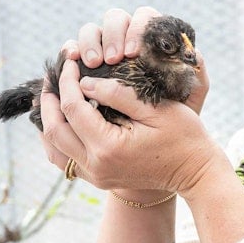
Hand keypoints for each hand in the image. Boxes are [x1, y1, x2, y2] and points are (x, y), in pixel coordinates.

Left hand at [39, 58, 229, 193]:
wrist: (195, 171)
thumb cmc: (183, 136)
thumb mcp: (155, 108)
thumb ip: (119, 94)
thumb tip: (85, 82)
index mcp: (109, 146)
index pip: (73, 109)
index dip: (68, 82)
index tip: (71, 62)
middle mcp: (96, 165)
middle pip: (55, 130)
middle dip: (49, 100)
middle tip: (52, 76)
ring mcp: (96, 176)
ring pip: (54, 149)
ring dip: (48, 121)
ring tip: (51, 97)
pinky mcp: (98, 179)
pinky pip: (65, 161)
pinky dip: (57, 139)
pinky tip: (62, 121)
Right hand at [62, 7, 209, 113]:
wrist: (155, 131)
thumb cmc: (176, 110)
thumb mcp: (191, 94)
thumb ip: (197, 73)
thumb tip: (193, 53)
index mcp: (153, 38)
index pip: (144, 18)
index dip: (137, 30)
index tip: (133, 54)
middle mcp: (128, 37)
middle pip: (115, 19)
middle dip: (112, 36)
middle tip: (112, 60)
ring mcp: (105, 47)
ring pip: (93, 30)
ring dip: (91, 43)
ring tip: (93, 64)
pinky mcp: (86, 61)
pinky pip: (73, 48)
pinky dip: (70, 50)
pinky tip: (71, 62)